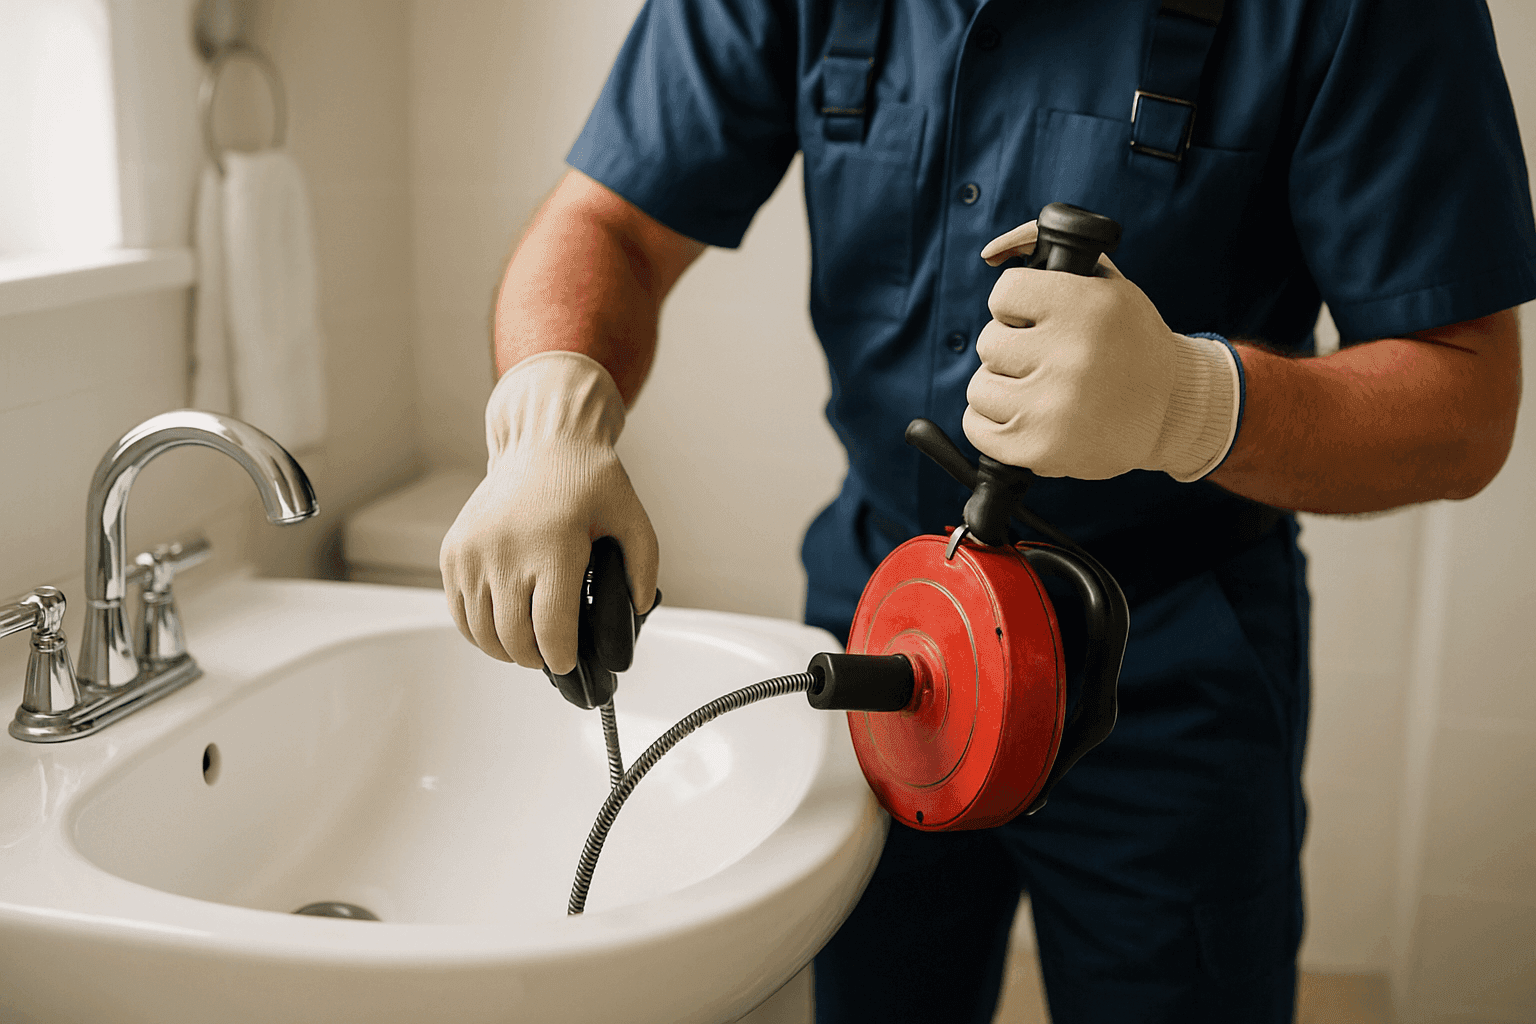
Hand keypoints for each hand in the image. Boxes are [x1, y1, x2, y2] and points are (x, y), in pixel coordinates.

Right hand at [439, 351, 658, 672]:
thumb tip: (636, 610)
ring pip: (482, 633)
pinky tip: (501, 627)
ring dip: (505, 649)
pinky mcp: (453, 551)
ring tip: (527, 646)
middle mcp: (505, 551)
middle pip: (513, 639)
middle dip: (535, 659)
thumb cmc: (589, 478)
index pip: (550, 631)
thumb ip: (643, 569)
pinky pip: (459, 612)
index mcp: (553, 547)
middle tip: (551, 658)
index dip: (561, 659)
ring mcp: (473, 552)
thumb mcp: (633, 519)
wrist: (543, 440)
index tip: (568, 663)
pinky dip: (478, 630)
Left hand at [962, 221, 1240, 481]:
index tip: (1037, 319)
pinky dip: (992, 423)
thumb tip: (989, 252)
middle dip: (1013, 349)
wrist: (1170, 409)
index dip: (1017, 307)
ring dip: (1002, 387)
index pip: (1004, 294)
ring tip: (1041, 389)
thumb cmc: (1126, 338)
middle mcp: (1071, 357)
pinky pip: (976, 428)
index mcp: (1088, 307)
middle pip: (989, 343)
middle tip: (1047, 358)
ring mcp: (1053, 408)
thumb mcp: (1103, 279)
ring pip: (979, 387)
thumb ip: (1042, 243)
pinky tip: (1026, 416)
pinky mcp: (1039, 449)